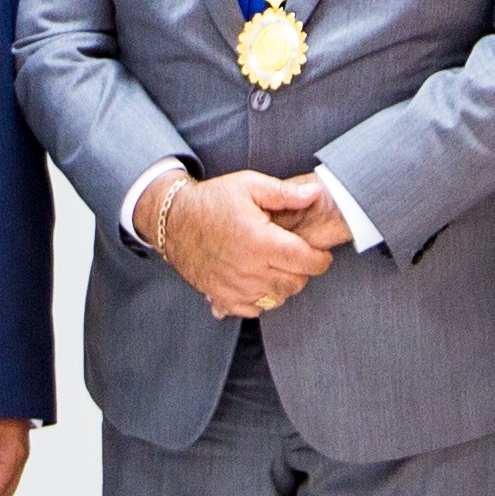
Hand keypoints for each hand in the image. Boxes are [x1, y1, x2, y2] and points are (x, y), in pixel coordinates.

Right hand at [155, 168, 340, 320]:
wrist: (173, 221)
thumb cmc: (212, 201)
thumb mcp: (249, 186)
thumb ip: (284, 193)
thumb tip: (314, 193)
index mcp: (260, 241)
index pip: (307, 262)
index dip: (320, 259)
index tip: (319, 253)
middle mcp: (248, 269)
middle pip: (296, 283)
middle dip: (302, 270)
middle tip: (295, 255)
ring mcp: (234, 287)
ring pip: (278, 298)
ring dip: (283, 284)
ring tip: (274, 265)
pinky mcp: (222, 298)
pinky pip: (255, 309)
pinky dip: (261, 298)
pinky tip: (256, 279)